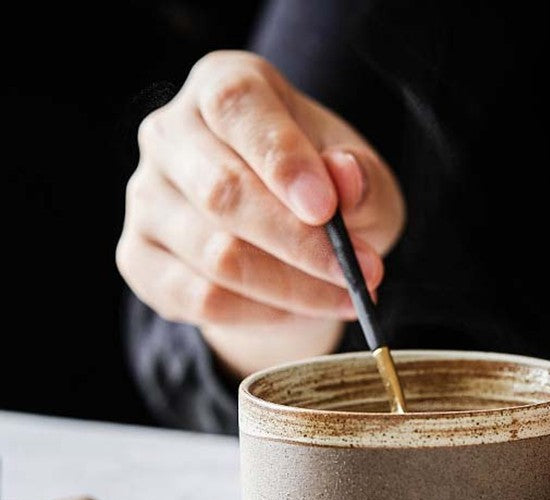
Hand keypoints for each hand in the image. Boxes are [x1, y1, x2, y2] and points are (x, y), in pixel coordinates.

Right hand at [117, 51, 404, 376]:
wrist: (285, 247)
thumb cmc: (324, 195)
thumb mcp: (360, 178)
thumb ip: (360, 176)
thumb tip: (346, 177)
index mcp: (222, 87)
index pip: (237, 107)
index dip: (281, 159)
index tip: (326, 208)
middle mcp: (169, 133)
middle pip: (223, 192)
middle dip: (301, 244)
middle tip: (362, 274)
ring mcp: (146, 198)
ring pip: (217, 256)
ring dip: (295, 289)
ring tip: (349, 297)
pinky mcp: (139, 258)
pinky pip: (202, 300)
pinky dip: (262, 314)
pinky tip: (300, 310)